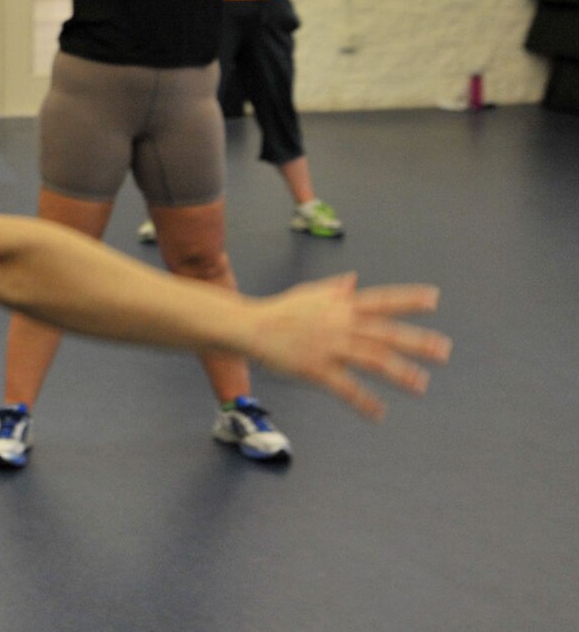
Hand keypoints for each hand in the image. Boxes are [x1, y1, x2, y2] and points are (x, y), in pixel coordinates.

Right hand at [246, 274, 448, 419]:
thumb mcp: (309, 293)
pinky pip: (345, 387)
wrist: (250, 327)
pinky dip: (363, 401)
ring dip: (399, 373)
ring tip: (420, 385)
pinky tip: (379, 413)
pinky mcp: (316, 369)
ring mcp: (329, 346)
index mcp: (340, 305)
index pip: (380, 300)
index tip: (434, 299)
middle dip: (416, 341)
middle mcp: (340, 324)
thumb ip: (335, 289)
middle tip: (443, 351)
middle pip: (385, 332)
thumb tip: (355, 280)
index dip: (408, 299)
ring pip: (372, 360)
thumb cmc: (280, 310)